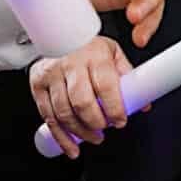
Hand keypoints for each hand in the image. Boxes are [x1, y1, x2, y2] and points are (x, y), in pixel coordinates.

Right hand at [31, 36, 129, 155]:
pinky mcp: (37, 84)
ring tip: (93, 137)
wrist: (57, 33)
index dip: (114, 108)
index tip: (120, 120)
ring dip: (80, 132)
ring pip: (64, 113)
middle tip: (104, 129)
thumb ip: (127, 77)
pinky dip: (61, 137)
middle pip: (82, 103)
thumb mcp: (113, 53)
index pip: (106, 86)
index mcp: (95, 55)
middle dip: (96, 123)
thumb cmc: (88, 46)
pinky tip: (72, 147)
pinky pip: (48, 117)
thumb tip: (143, 103)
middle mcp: (71, 63)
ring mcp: (51, 74)